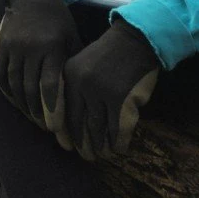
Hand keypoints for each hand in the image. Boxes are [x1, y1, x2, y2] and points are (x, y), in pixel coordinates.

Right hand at [0, 0, 79, 134]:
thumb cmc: (59, 20)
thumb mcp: (72, 39)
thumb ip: (72, 66)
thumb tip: (78, 99)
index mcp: (51, 46)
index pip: (49, 86)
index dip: (52, 110)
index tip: (56, 128)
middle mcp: (28, 47)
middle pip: (30, 89)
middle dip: (38, 113)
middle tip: (47, 128)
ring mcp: (11, 46)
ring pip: (13, 84)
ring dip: (23, 106)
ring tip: (34, 119)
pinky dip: (6, 92)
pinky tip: (16, 102)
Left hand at [61, 18, 159, 160]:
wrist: (135, 41)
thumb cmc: (109, 56)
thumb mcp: (83, 66)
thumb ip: (75, 90)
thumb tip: (71, 123)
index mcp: (69, 77)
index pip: (63, 112)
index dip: (65, 132)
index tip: (66, 146)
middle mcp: (82, 86)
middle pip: (79, 124)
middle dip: (82, 144)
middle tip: (87, 156)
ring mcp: (102, 94)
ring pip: (98, 130)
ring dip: (100, 146)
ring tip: (102, 154)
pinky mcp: (123, 101)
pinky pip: (118, 129)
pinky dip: (118, 142)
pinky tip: (118, 149)